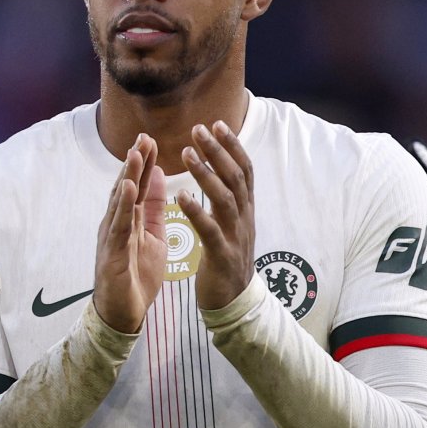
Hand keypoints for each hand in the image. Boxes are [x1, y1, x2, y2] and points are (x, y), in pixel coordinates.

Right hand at [93, 134, 165, 333]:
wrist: (124, 314)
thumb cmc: (136, 276)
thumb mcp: (153, 236)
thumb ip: (154, 208)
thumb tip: (159, 178)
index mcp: (129, 220)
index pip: (137, 186)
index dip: (144, 163)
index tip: (151, 140)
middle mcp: (117, 223)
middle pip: (126, 187)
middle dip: (135, 162)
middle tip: (143, 136)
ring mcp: (111, 236)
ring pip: (119, 201)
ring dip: (127, 176)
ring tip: (136, 153)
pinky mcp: (111, 252)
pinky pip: (118, 225)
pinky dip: (123, 204)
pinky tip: (128, 187)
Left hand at [180, 121, 255, 312]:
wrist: (234, 303)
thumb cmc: (227, 262)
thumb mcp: (233, 227)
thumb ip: (229, 202)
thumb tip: (225, 173)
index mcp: (246, 211)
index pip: (244, 171)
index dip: (233, 146)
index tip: (217, 124)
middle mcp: (245, 219)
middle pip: (236, 178)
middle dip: (218, 151)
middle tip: (199, 129)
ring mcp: (236, 237)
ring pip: (225, 199)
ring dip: (206, 173)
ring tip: (187, 153)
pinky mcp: (222, 256)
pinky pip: (210, 229)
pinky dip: (196, 210)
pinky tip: (180, 195)